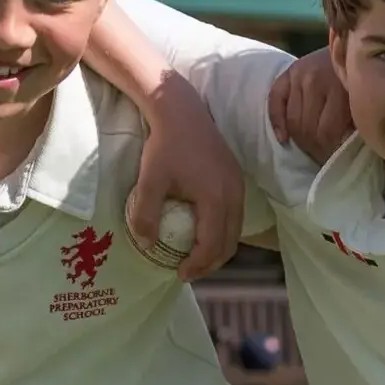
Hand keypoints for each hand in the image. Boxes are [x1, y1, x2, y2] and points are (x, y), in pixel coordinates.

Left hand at [129, 86, 246, 280]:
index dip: (197, 265)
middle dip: (211, 263)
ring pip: (235, 230)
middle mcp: (234, 194)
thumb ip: (146, 215)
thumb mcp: (149, 181)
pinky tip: (204, 231)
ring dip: (218, 249)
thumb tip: (146, 245)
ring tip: (196, 257)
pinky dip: (222, 232)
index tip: (179, 273)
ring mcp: (238, 185)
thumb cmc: (164, 145)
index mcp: (215, 198)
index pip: (212, 245)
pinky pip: (235, 215)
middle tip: (188, 272)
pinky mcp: (236, 178)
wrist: (181, 111)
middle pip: (230, 243)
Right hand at [268, 48, 352, 165]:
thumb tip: (341, 148)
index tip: (331, 158)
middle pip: (306, 128)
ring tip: (308, 146)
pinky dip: (276, 121)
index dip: (327, 150)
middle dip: (313, 147)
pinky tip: (283, 137)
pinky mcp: (289, 71)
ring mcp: (300, 75)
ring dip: (299, 138)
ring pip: (292, 119)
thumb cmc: (360, 79)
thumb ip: (354, 122)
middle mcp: (316, 80)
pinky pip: (274, 100)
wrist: (353, 45)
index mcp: (338, 89)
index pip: (325, 132)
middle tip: (319, 155)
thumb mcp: (361, 100)